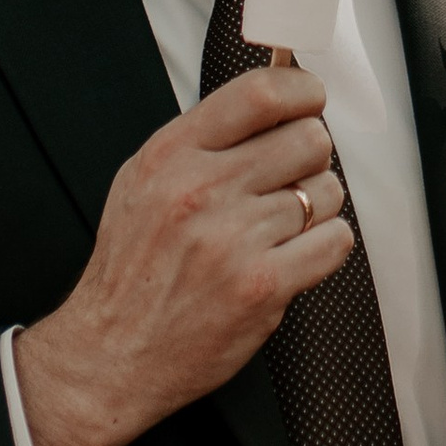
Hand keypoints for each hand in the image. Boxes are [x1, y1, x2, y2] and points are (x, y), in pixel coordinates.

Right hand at [13, 59, 352, 445]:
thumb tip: (274, 99)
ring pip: (325, 192)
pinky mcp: (262, 286)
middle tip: (288, 180)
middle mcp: (201, 190)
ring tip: (276, 230)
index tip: (310, 102)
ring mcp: (233, 239)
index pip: (261, 92)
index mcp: (170, 155)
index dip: (302, 91)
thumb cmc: (132, 270)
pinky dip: (324, 247)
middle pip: (308, 139)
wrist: (110, 354)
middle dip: (309, 158)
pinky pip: (335, 241)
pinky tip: (292, 256)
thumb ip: (203, 140)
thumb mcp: (143, 182)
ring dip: (313, 209)